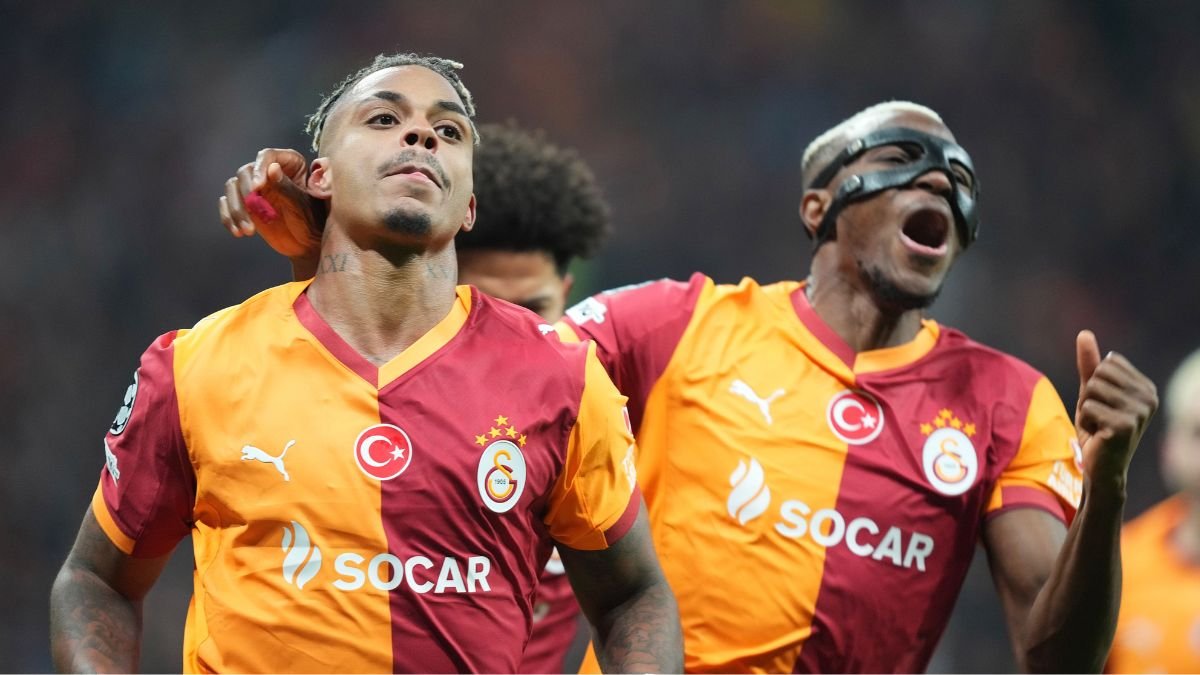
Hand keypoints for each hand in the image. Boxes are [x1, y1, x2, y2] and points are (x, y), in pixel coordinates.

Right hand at [218, 148, 323, 259]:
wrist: (307, 245)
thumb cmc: (312, 223)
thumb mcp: (302, 206)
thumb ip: (286, 188)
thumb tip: (272, 168)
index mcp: (289, 163)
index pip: (268, 156)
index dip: (260, 169)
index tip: (256, 188)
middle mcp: (268, 171)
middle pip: (246, 172)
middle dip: (246, 194)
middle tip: (253, 213)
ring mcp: (255, 187)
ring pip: (233, 187)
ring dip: (236, 209)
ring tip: (248, 231)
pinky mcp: (245, 203)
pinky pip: (227, 204)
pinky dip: (228, 217)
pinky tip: (238, 232)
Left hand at [1073, 330, 1157, 488]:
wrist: (1100, 466)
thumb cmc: (1097, 428)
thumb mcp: (1092, 392)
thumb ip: (1089, 364)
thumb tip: (1084, 333)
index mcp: (1146, 387)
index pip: (1108, 363)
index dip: (1096, 383)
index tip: (1104, 405)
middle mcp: (1149, 398)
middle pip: (1099, 375)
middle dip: (1089, 395)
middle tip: (1098, 417)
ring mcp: (1139, 412)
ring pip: (1092, 390)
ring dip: (1086, 409)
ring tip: (1098, 425)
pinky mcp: (1124, 426)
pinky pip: (1088, 408)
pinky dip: (1085, 422)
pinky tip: (1097, 435)